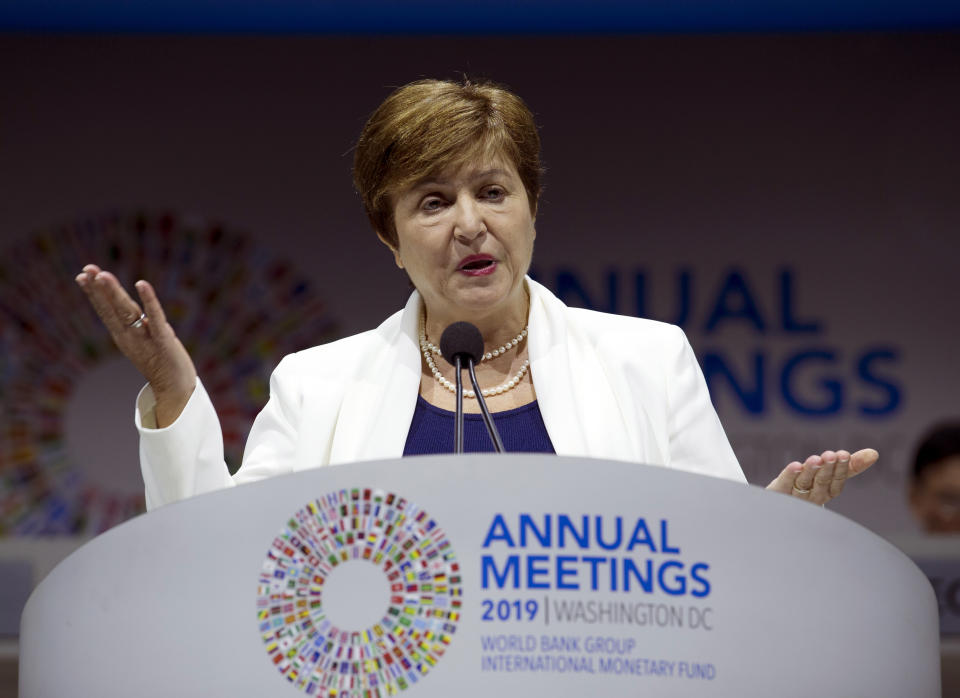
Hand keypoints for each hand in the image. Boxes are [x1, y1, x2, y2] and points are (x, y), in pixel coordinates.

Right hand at [76, 264, 196, 426]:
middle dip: (99, 288)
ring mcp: (145, 338)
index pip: (105, 311)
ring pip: (127, 311)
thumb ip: (134, 324)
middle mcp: (130, 336)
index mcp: (123, 335)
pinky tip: (141, 284)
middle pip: (112, 308)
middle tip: (86, 269)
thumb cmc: (160, 362)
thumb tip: (125, 307)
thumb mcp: (141, 341)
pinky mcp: (163, 340)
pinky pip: (155, 317)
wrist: (175, 389)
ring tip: (102, 275)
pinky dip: (149, 300)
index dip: (94, 293)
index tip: (82, 275)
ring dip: (115, 292)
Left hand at [766, 449, 878, 505]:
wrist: (774, 508)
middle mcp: (811, 498)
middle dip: (827, 469)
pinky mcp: (777, 493)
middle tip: (831, 455)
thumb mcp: (827, 475)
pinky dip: (790, 476)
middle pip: (821, 483)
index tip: (844, 454)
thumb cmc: (806, 488)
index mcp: (825, 493)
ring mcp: (793, 497)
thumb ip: (849, 465)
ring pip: (804, 484)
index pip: (836, 483)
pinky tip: (795, 466)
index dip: (841, 469)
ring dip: (811, 471)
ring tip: (816, 458)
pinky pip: (784, 484)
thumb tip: (874, 453)